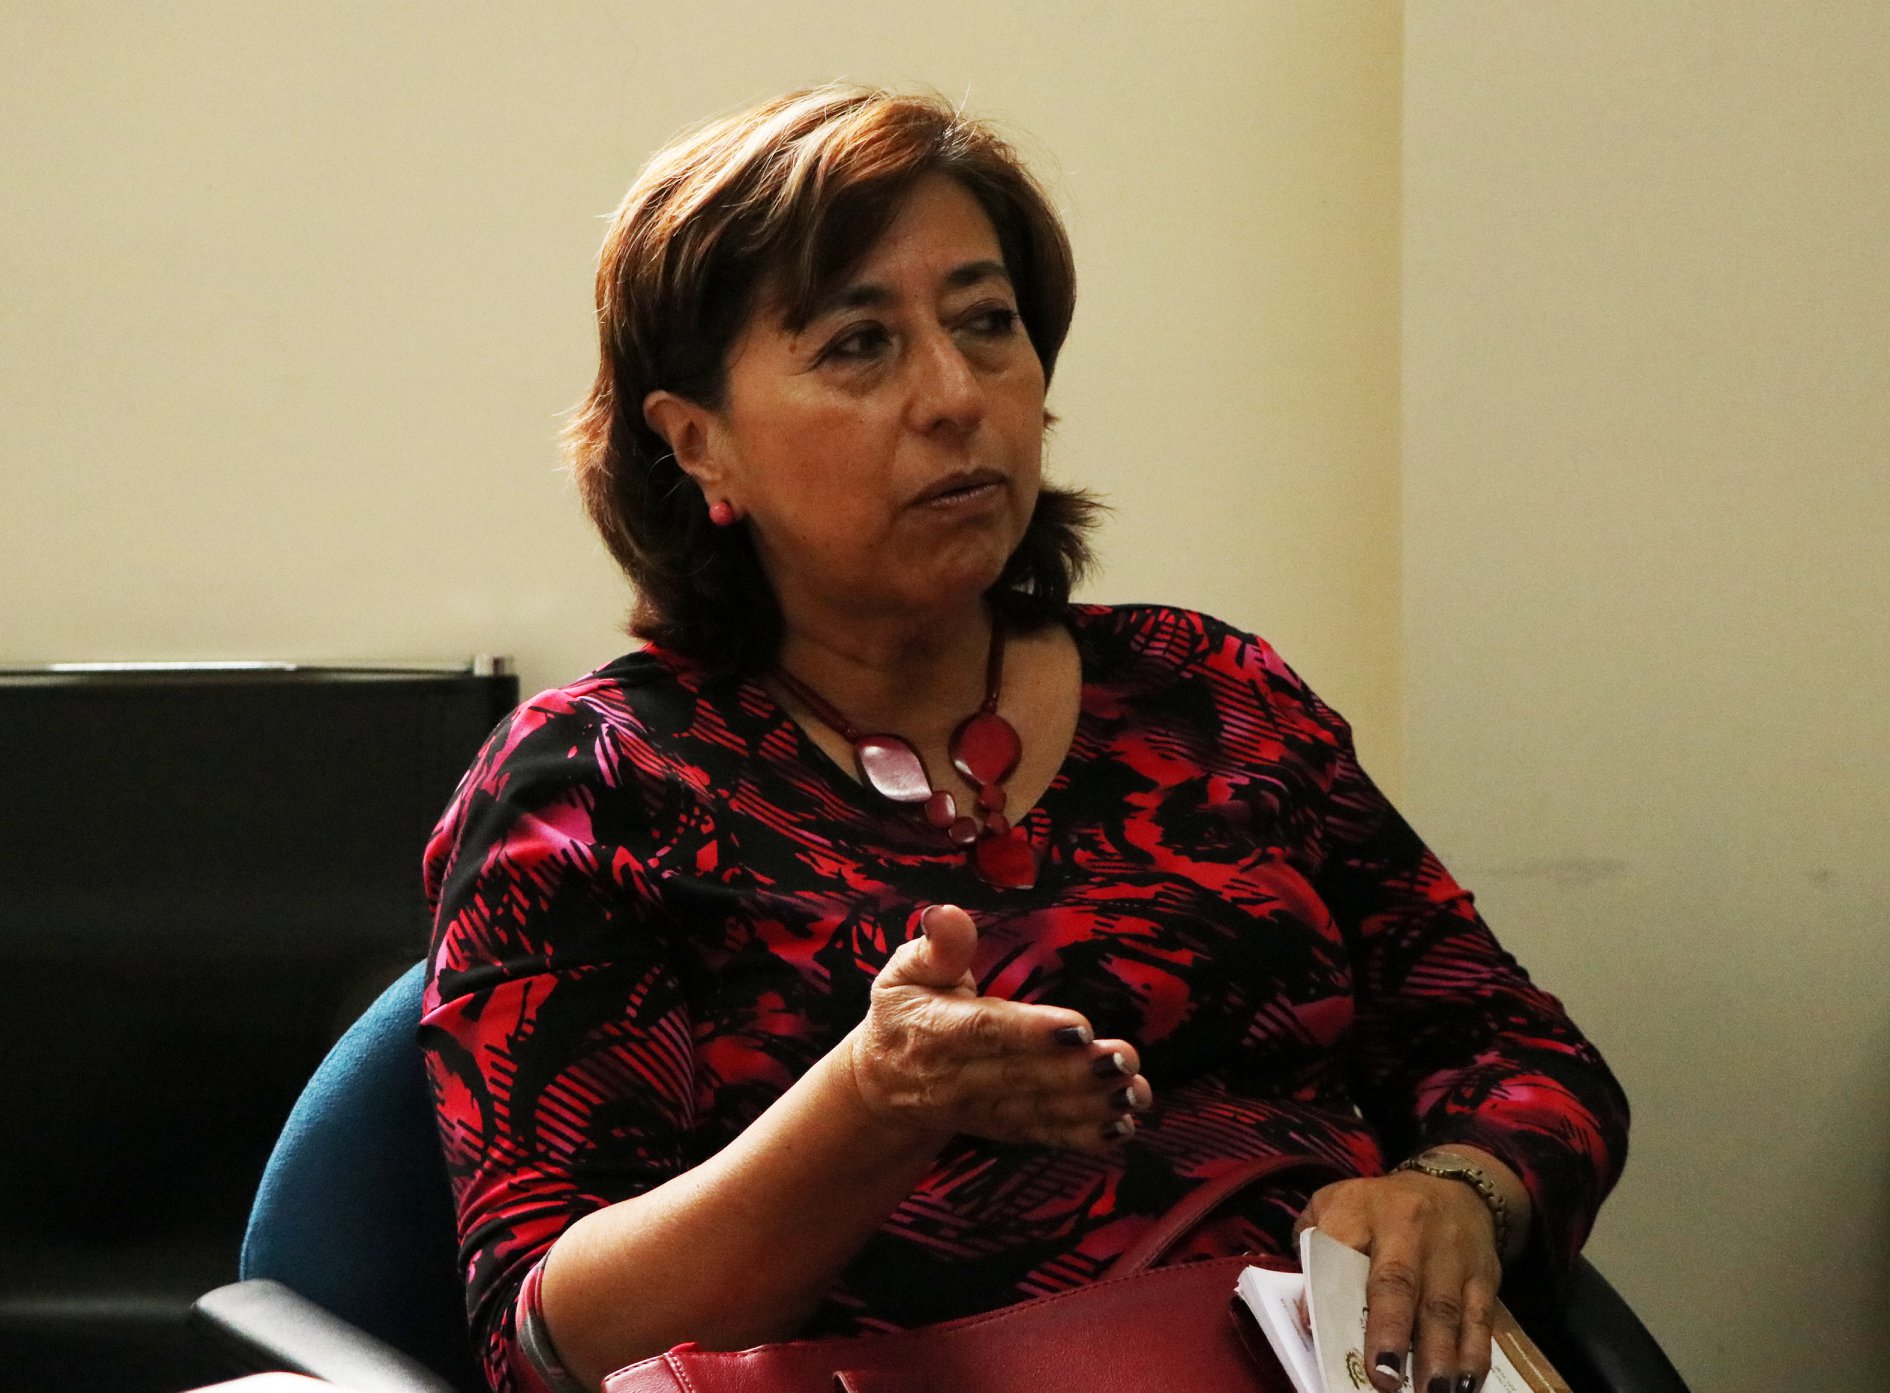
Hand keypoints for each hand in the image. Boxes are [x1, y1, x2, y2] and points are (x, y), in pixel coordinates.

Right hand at [844, 904, 1151, 1151]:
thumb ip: (938, 946)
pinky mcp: (1001, 1129)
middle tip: (1122, 1059)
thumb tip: (944, 912)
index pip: (984, 1031)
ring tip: (1133, 1091)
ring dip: (1089, 1104)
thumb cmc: (905, 1013)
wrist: (882, 1088)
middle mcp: (956, 1078)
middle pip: (1020, 1075)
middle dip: (1075, 1071)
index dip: (1031, 1032)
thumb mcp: (906, 971)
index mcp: (934, 1030)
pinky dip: (1081, 1136)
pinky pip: (1042, 1134)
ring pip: (1037, 1109)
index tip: (1080, 1027)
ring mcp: (980, 1110)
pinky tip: (1120, 1128)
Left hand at [1295, 1166, 1506, 1392]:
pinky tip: (1464, 1385)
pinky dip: (1473, 1356)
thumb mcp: (1336, 1206)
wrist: (1453, 1186)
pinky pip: (1480, 1319)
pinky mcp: (1484, 1275)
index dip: (1321, 1286)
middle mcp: (1408, 1227)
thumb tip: (1305, 1309)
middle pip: (1398, 1282)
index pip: (1337, 1245)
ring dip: (1437, 1357)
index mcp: (1360, 1210)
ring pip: (1444, 1308)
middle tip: (1384, 1377)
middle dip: (1391, 1333)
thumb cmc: (1379, 1210)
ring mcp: (1451, 1253)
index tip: (1310, 1325)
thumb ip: (1315, 1247)